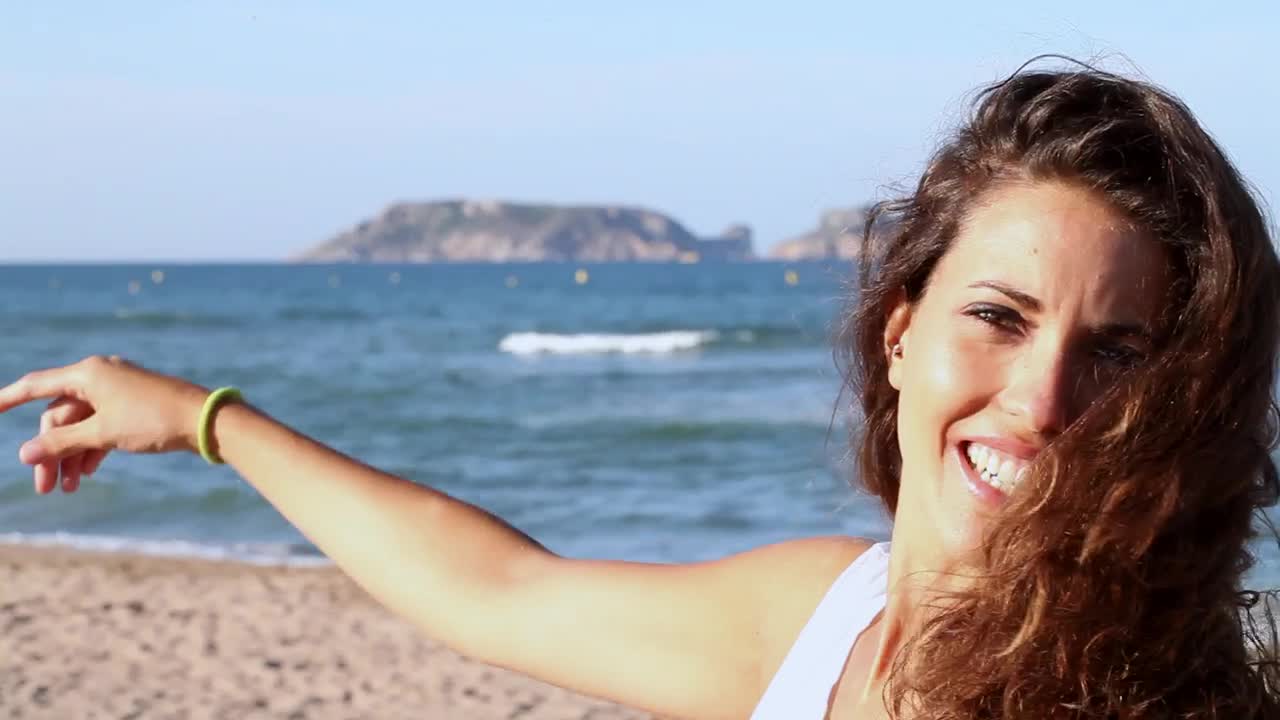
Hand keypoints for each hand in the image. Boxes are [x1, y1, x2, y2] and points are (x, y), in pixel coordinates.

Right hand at [0, 355, 210, 493]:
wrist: (206, 420)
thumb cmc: (154, 420)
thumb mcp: (103, 434)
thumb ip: (62, 443)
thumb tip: (26, 454)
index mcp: (88, 374)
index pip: (37, 386)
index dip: (8, 398)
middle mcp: (100, 377)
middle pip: (60, 416)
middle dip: (51, 452)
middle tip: (47, 489)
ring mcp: (117, 392)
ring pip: (81, 425)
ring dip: (72, 456)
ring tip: (70, 488)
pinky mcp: (133, 407)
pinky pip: (101, 427)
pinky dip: (93, 449)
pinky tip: (90, 473)